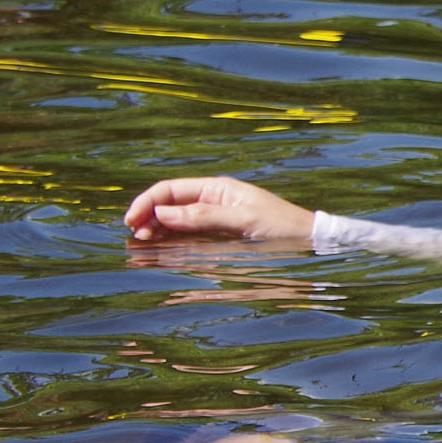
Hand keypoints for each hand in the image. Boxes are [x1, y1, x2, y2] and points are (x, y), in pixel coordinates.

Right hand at [122, 176, 316, 243]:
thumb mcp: (243, 220)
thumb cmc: (283, 226)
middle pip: (168, 207)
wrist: (309, 242)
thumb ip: (203, 216)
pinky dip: (172, 244)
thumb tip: (162, 213)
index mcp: (217, 189)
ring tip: (142, 248)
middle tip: (136, 240)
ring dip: (156, 233)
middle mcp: (212, 202)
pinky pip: (188, 239)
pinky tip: (161, 253)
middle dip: (148, 219)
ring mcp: (214, 220)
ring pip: (175, 224)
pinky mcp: (218, 238)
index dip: (147, 202)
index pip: (171, 190)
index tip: (131, 221)